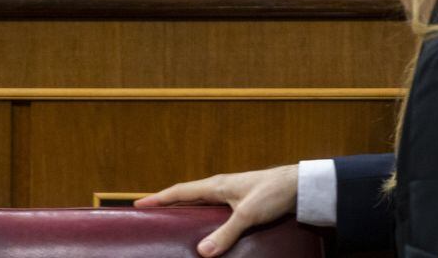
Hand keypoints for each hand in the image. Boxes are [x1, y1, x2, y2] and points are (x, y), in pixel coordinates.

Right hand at [134, 164, 298, 257]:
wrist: (298, 185)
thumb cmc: (273, 193)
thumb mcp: (247, 214)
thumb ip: (225, 233)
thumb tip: (202, 252)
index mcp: (216, 186)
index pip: (180, 191)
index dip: (159, 198)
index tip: (138, 204)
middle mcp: (221, 187)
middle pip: (187, 195)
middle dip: (168, 203)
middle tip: (150, 214)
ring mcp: (231, 193)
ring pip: (200, 201)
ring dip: (185, 209)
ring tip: (171, 223)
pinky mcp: (241, 201)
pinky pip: (214, 208)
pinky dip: (202, 216)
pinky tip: (204, 228)